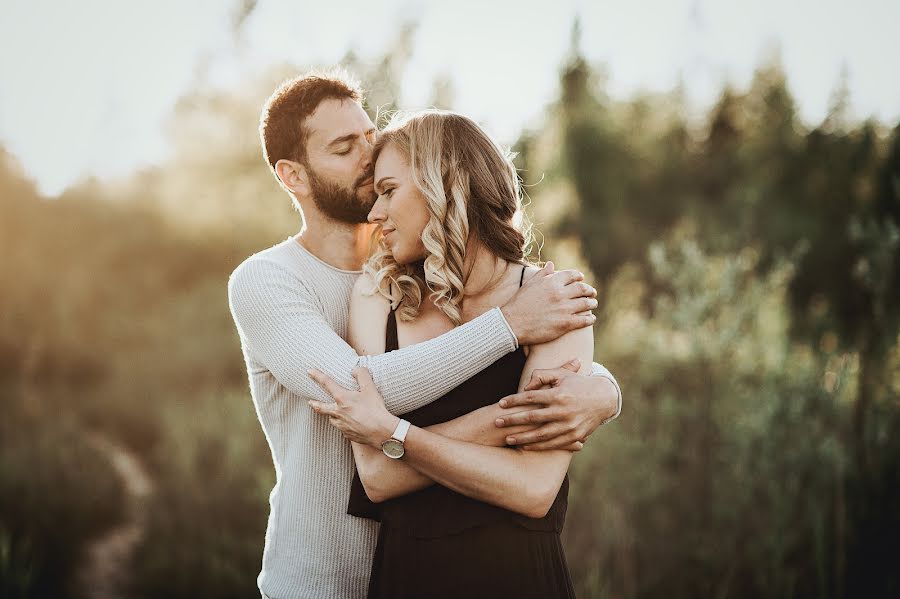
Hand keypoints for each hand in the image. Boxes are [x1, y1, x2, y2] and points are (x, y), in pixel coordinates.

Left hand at [307, 367, 399, 446]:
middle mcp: (338, 412)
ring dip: (332, 415)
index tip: (309, 371)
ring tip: (336, 413)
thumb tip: (354, 370)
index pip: (327, 383)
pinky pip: (343, 428)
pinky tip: (353, 424)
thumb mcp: (370, 388)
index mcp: (342, 398)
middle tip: (310, 402)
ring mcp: (341, 425)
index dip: (317, 376)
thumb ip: (362, 375)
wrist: (381, 431)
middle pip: (321, 408)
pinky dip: (345, 425)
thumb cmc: (375, 409)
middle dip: (314, 404)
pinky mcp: (347, 434)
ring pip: (332, 419)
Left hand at [495, 358, 618, 450]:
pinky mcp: (575, 436)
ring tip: (507, 439)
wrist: (604, 399)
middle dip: (512, 420)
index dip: (514, 400)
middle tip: (496, 422)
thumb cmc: (578, 384)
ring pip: (541, 434)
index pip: (531, 398)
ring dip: (523, 438)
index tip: (500, 403)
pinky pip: (553, 444)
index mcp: (559, 394)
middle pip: (532, 417)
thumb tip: (526, 388)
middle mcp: (564, 411)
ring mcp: (570, 425)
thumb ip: (541, 375)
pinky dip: (538, 446)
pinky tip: (525, 446)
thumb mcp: (561, 374)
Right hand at [500, 262, 597, 345]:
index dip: (579, 276)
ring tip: (593, 304)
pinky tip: (591, 318)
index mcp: (552, 282)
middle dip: (589, 290)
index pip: (572, 275)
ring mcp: (564, 309)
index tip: (582, 279)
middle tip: (592, 292)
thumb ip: (542, 274)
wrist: (513, 324)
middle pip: (582, 289)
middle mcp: (560, 293)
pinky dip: (590, 318)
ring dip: (592, 303)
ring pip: (586, 304)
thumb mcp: (530, 284)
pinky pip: (584, 320)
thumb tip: (551, 265)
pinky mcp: (566, 324)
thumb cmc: (519, 303)